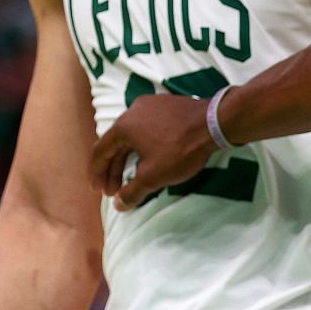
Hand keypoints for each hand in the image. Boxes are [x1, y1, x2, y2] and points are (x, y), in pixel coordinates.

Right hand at [91, 94, 218, 209]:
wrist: (213, 124)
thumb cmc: (179, 150)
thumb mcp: (153, 176)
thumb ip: (132, 191)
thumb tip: (118, 204)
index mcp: (123, 126)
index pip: (100, 151)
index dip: (97, 172)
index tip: (97, 189)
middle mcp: (132, 110)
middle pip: (115, 143)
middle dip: (113, 169)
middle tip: (113, 190)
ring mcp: (151, 105)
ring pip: (132, 135)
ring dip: (128, 157)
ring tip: (130, 178)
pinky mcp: (167, 105)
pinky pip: (147, 128)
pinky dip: (142, 145)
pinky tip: (148, 158)